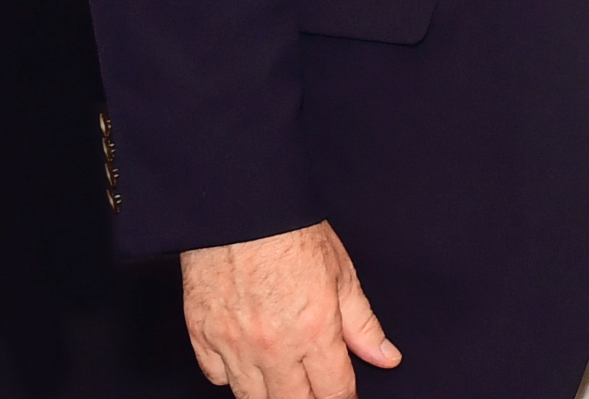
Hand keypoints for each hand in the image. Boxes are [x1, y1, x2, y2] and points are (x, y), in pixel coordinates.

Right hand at [182, 221, 398, 397]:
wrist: (241, 208)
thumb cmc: (291, 232)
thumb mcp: (342, 274)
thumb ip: (362, 324)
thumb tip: (386, 357)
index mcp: (314, 330)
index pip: (334, 391)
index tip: (346, 396)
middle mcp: (273, 346)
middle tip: (318, 390)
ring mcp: (233, 346)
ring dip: (273, 395)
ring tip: (287, 382)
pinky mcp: (202, 337)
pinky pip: (217, 378)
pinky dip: (234, 376)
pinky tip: (250, 363)